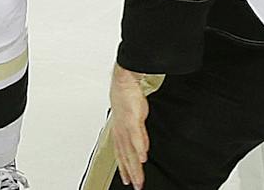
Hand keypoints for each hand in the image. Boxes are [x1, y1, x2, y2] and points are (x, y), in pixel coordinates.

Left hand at [109, 64, 150, 189]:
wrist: (124, 84)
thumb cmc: (127, 101)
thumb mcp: (134, 121)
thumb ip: (138, 136)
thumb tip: (143, 150)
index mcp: (120, 134)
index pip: (121, 156)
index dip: (124, 170)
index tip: (128, 181)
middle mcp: (121, 133)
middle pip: (127, 157)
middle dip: (132, 174)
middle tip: (137, 186)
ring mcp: (126, 128)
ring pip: (131, 151)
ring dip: (135, 166)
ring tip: (139, 178)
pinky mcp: (133, 120)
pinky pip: (136, 136)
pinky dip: (139, 147)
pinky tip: (143, 156)